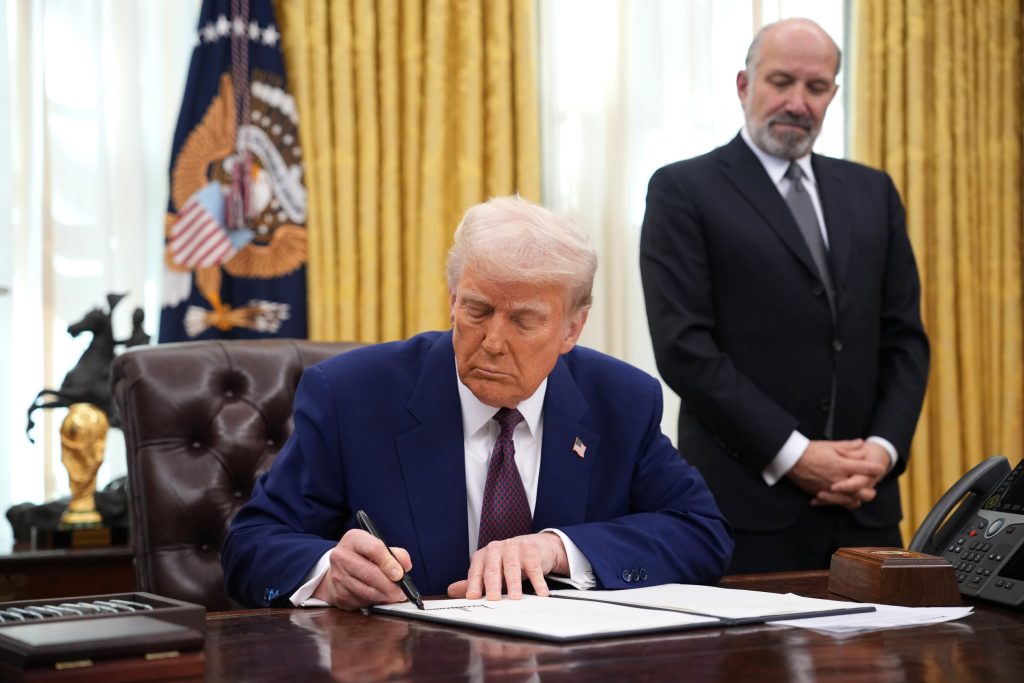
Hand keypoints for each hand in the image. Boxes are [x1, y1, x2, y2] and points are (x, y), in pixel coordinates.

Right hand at [311, 528, 412, 610]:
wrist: (340, 568)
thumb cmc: (364, 556)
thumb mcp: (378, 546)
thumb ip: (395, 553)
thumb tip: (405, 566)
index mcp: (354, 539)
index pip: (374, 549)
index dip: (389, 563)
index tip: (400, 574)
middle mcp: (342, 556)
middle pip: (370, 573)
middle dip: (390, 585)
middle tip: (402, 591)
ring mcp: (337, 577)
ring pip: (366, 591)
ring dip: (384, 596)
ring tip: (394, 595)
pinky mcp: (339, 595)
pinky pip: (361, 602)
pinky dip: (375, 602)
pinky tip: (380, 598)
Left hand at [447, 531, 568, 600]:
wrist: (535, 546)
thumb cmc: (509, 562)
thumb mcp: (491, 571)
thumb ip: (474, 581)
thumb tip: (451, 590)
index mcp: (484, 555)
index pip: (477, 571)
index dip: (474, 584)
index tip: (473, 597)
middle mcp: (497, 549)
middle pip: (493, 568)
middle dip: (493, 584)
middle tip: (493, 599)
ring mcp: (515, 548)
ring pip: (512, 567)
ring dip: (514, 584)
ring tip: (515, 598)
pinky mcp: (532, 550)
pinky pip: (534, 568)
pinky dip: (538, 582)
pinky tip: (541, 593)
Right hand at [813, 440, 891, 507]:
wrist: (791, 460)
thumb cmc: (811, 451)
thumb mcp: (830, 445)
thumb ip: (848, 446)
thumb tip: (861, 443)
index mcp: (842, 465)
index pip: (865, 468)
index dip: (875, 468)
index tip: (880, 468)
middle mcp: (839, 480)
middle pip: (862, 491)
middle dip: (869, 490)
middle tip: (871, 486)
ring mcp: (830, 489)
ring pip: (851, 500)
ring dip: (857, 498)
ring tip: (859, 494)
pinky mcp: (821, 494)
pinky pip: (836, 503)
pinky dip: (842, 502)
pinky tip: (843, 499)